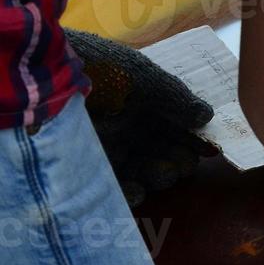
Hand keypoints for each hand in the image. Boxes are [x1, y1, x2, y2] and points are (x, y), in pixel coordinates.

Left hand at [65, 29, 214, 207]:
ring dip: (159, 176)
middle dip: (180, 162)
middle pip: (167, 153)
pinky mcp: (92, 166)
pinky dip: (131, 192)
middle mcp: (135, 128)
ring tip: (163, 174)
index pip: (181, 128)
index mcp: (152, 104)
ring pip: (146, 171)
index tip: (207, 149)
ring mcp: (115, 147)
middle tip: (183, 164)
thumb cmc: (104, 71)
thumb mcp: (146, 79)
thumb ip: (177, 98)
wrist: (54, 77)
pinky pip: (117, 185)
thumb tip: (207, 115)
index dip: (196, 140)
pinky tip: (139, 190)